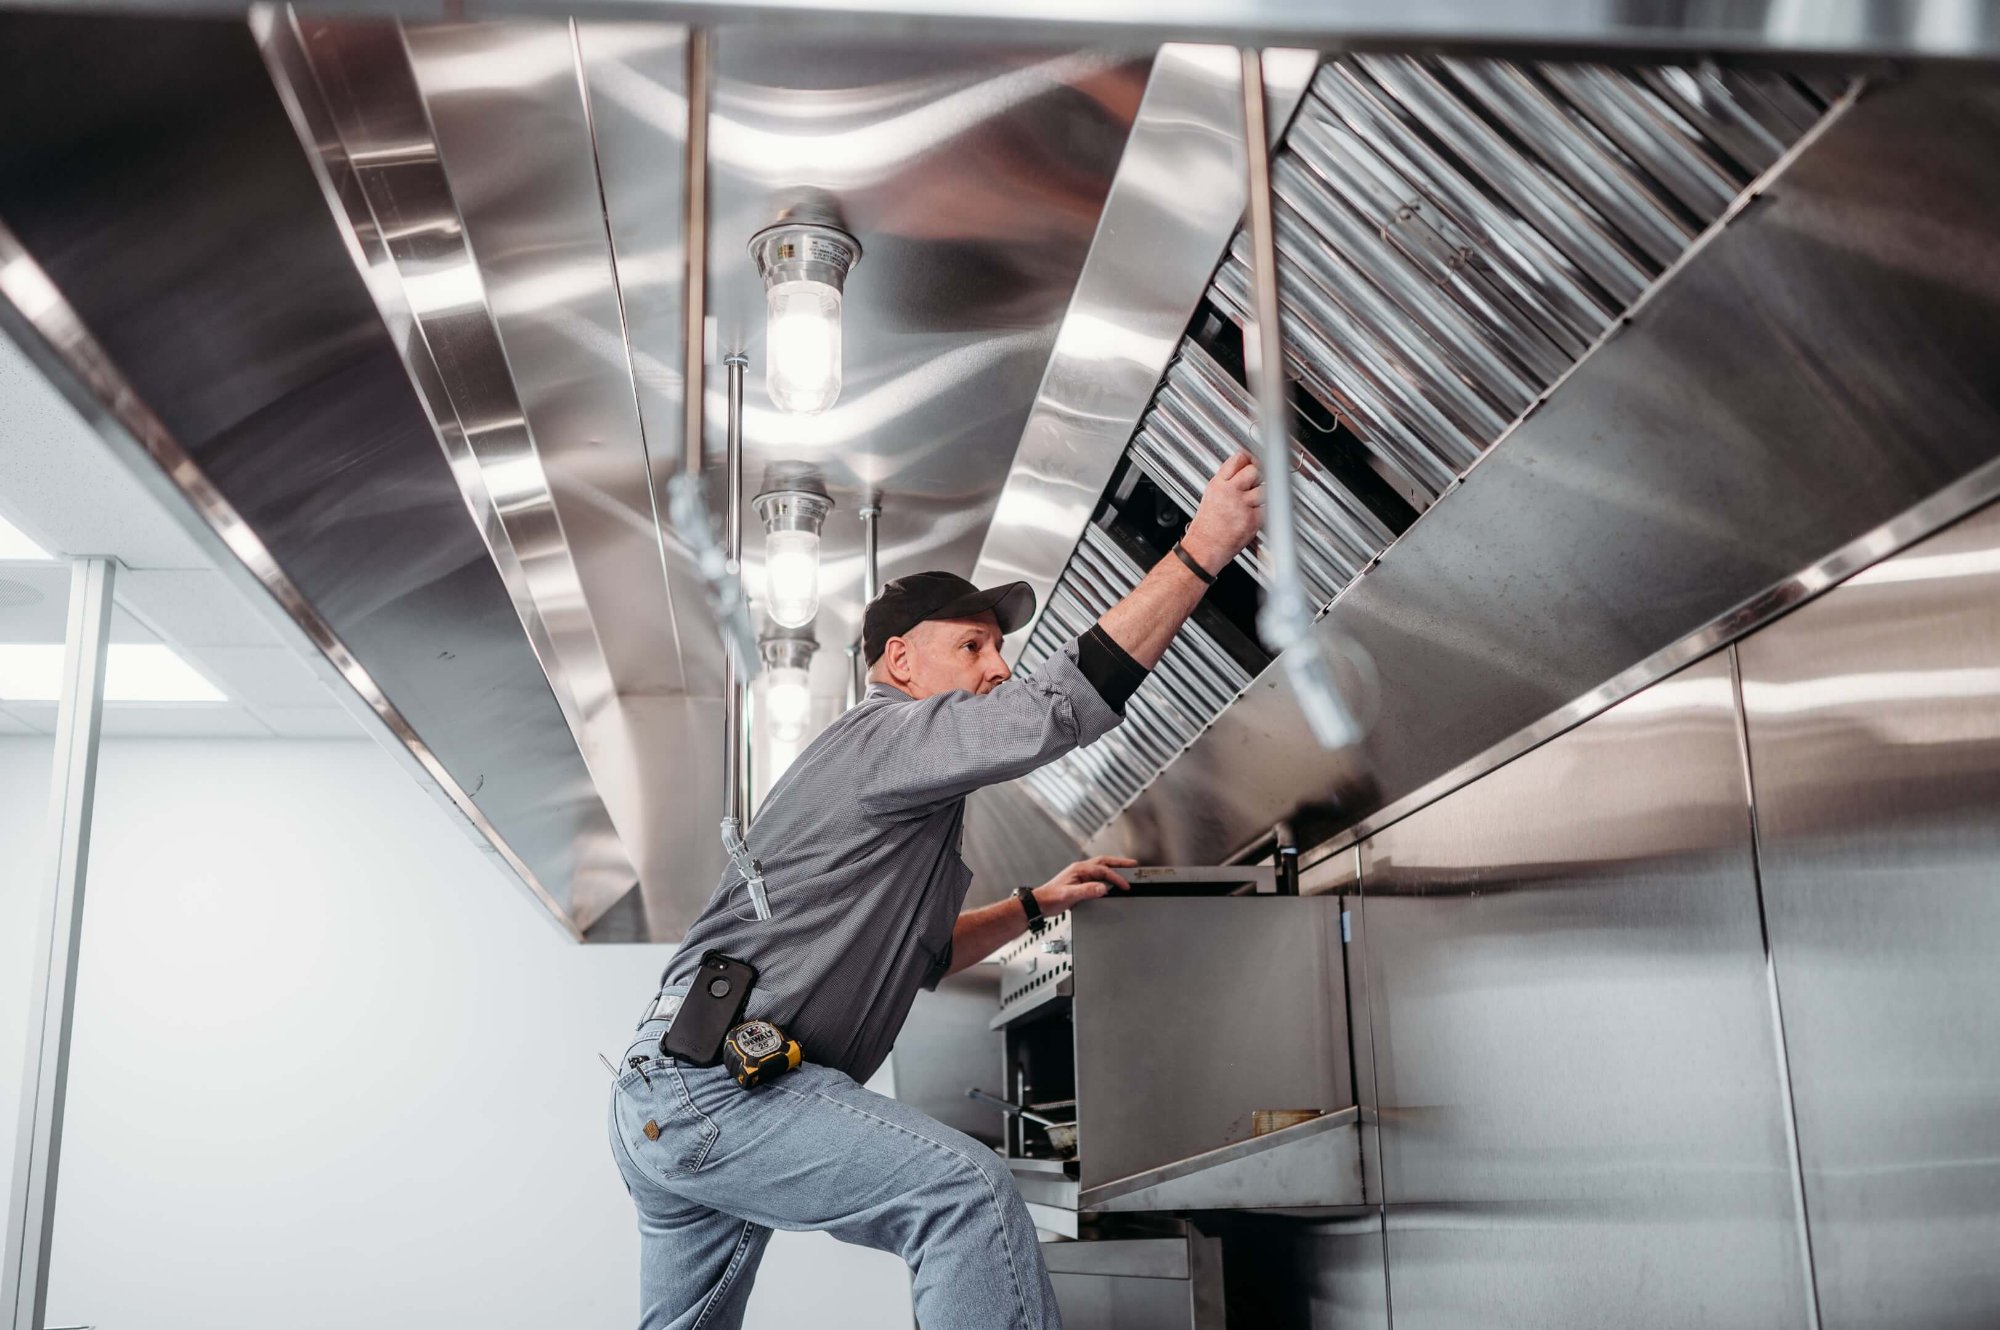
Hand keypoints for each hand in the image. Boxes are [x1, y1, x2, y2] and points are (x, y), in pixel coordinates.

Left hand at [1033, 856, 1136, 916]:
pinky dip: (1106, 874)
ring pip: (1100, 866)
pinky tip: (1109, 880)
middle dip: (1119, 863)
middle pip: (1104, 862)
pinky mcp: (1079, 881)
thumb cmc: (1050, 898)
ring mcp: (1079, 874)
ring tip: (1125, 868)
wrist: (1039, 903)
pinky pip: (1097, 874)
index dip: (1116, 878)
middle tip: (1132, 864)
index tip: (1125, 885)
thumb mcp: (1069, 895)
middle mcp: (1080, 869)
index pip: (1103, 871)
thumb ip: (1086, 891)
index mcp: (1079, 869)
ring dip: (1113, 866)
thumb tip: (1102, 888)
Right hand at [1181, 451, 1263, 573]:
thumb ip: (1227, 481)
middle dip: (1258, 476)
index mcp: (1218, 484)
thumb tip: (1244, 469)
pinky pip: (1266, 507)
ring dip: (1261, 494)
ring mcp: (1242, 505)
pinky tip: (1253, 515)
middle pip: (1254, 471)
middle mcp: (1230, 492)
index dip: (1249, 458)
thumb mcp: (1211, 496)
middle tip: (1255, 483)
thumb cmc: (1206, 527)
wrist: (1204, 548)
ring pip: (1263, 489)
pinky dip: (1263, 510)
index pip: (1238, 460)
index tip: (1254, 461)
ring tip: (1252, 502)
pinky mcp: (1253, 519)